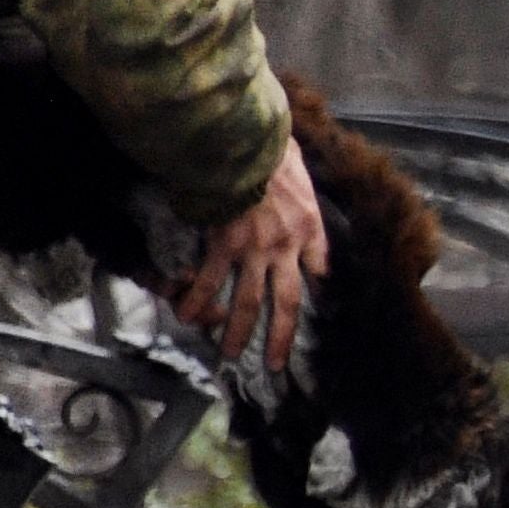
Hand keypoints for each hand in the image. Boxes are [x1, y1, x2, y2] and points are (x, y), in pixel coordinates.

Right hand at [175, 138, 327, 377]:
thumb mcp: (304, 176)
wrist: (246, 144)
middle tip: (276, 363)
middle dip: (281, 336)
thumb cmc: (275, 152)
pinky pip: (209, 280)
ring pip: (247, 301)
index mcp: (308, 229)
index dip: (321, 288)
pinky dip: (197, 300)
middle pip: (286, 302)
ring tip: (229, 353)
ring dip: (238, 331)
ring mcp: (252, 250)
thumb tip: (303, 206)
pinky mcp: (222, 245)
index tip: (320, 307)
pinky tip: (188, 317)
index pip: (320, 268)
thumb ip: (305, 200)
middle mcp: (284, 248)